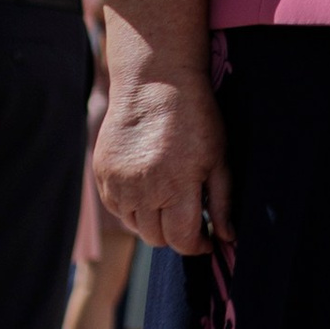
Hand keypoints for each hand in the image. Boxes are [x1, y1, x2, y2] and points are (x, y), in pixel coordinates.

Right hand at [92, 67, 232, 256]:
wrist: (154, 83)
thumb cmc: (195, 118)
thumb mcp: (218, 157)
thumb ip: (222, 202)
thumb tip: (227, 238)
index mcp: (177, 185)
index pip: (182, 239)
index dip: (197, 245)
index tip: (206, 239)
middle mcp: (143, 188)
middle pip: (157, 238)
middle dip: (176, 234)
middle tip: (189, 217)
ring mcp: (118, 182)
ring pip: (135, 226)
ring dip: (153, 222)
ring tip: (169, 200)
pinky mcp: (102, 173)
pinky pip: (116, 208)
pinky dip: (132, 208)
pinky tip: (148, 189)